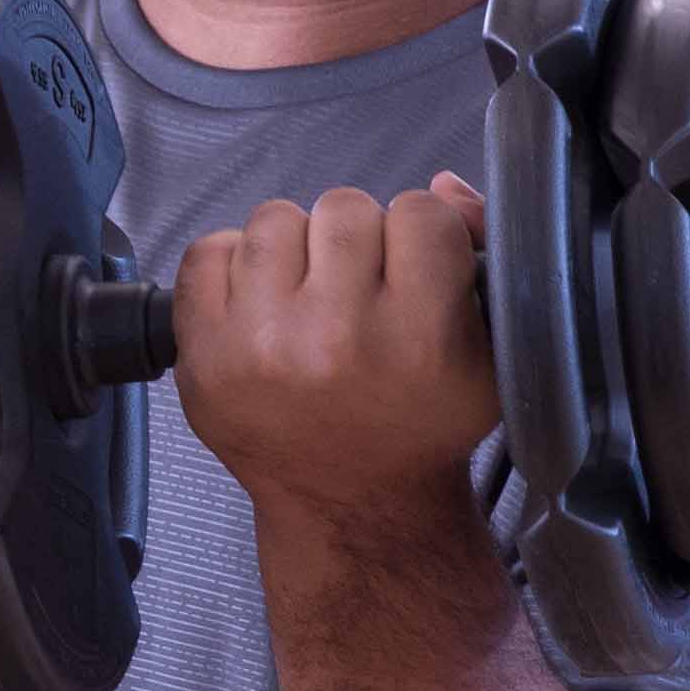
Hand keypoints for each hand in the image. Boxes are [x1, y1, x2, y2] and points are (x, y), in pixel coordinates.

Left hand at [166, 173, 505, 546]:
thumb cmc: (418, 426)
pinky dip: (232, 268)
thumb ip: (474, 256)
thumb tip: (442, 186)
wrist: (352, 505)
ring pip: (275, 219)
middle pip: (344, 208)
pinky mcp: (204, 355)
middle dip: (354, 243)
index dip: (419, 238)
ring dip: (293, 250)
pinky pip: (207, 252)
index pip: (419, 213)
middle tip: (358, 293)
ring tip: (307, 299)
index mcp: (418, 336)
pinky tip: (261, 308)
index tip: (413, 274)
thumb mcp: (485, 354)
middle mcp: (335, 337)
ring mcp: (261, 345)